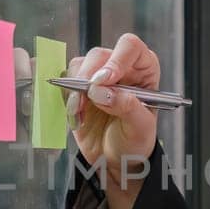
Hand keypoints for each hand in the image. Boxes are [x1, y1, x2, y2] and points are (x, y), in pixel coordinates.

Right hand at [67, 32, 159, 190]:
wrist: (116, 160)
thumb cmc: (135, 140)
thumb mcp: (140, 127)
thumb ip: (127, 107)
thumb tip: (103, 92)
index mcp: (143, 69)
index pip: (129, 48)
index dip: (116, 60)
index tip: (104, 80)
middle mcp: (120, 67)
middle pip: (99, 55)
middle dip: (89, 77)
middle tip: (88, 99)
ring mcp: (97, 76)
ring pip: (79, 66)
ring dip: (75, 90)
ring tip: (81, 113)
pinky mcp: (78, 88)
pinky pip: (66, 82)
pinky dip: (67, 99)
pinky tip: (77, 117)